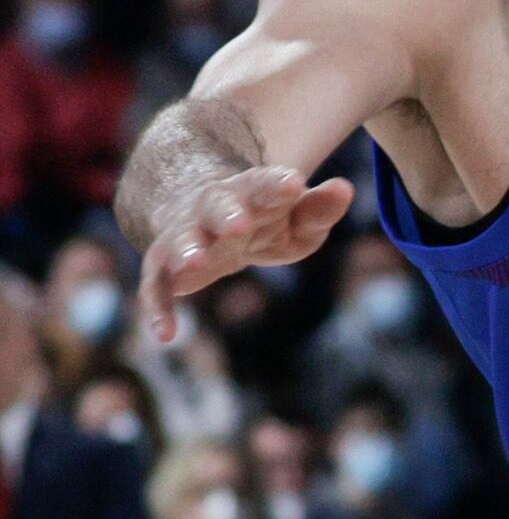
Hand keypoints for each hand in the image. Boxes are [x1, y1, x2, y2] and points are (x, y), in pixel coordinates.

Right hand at [138, 165, 352, 342]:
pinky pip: (155, 285)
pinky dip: (158, 307)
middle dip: (226, 215)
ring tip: (195, 264)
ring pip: (180, 239)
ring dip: (186, 250)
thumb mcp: (299, 218)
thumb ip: (319, 208)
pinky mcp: (165, 266)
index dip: (277, 184)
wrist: (209, 218)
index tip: (294, 184)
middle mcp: (213, 208)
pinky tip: (167, 335)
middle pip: (215, 205)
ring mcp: (186, 234)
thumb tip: (344, 189)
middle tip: (238, 225)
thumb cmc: (266, 220)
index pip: (264, 184)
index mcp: (252, 193)